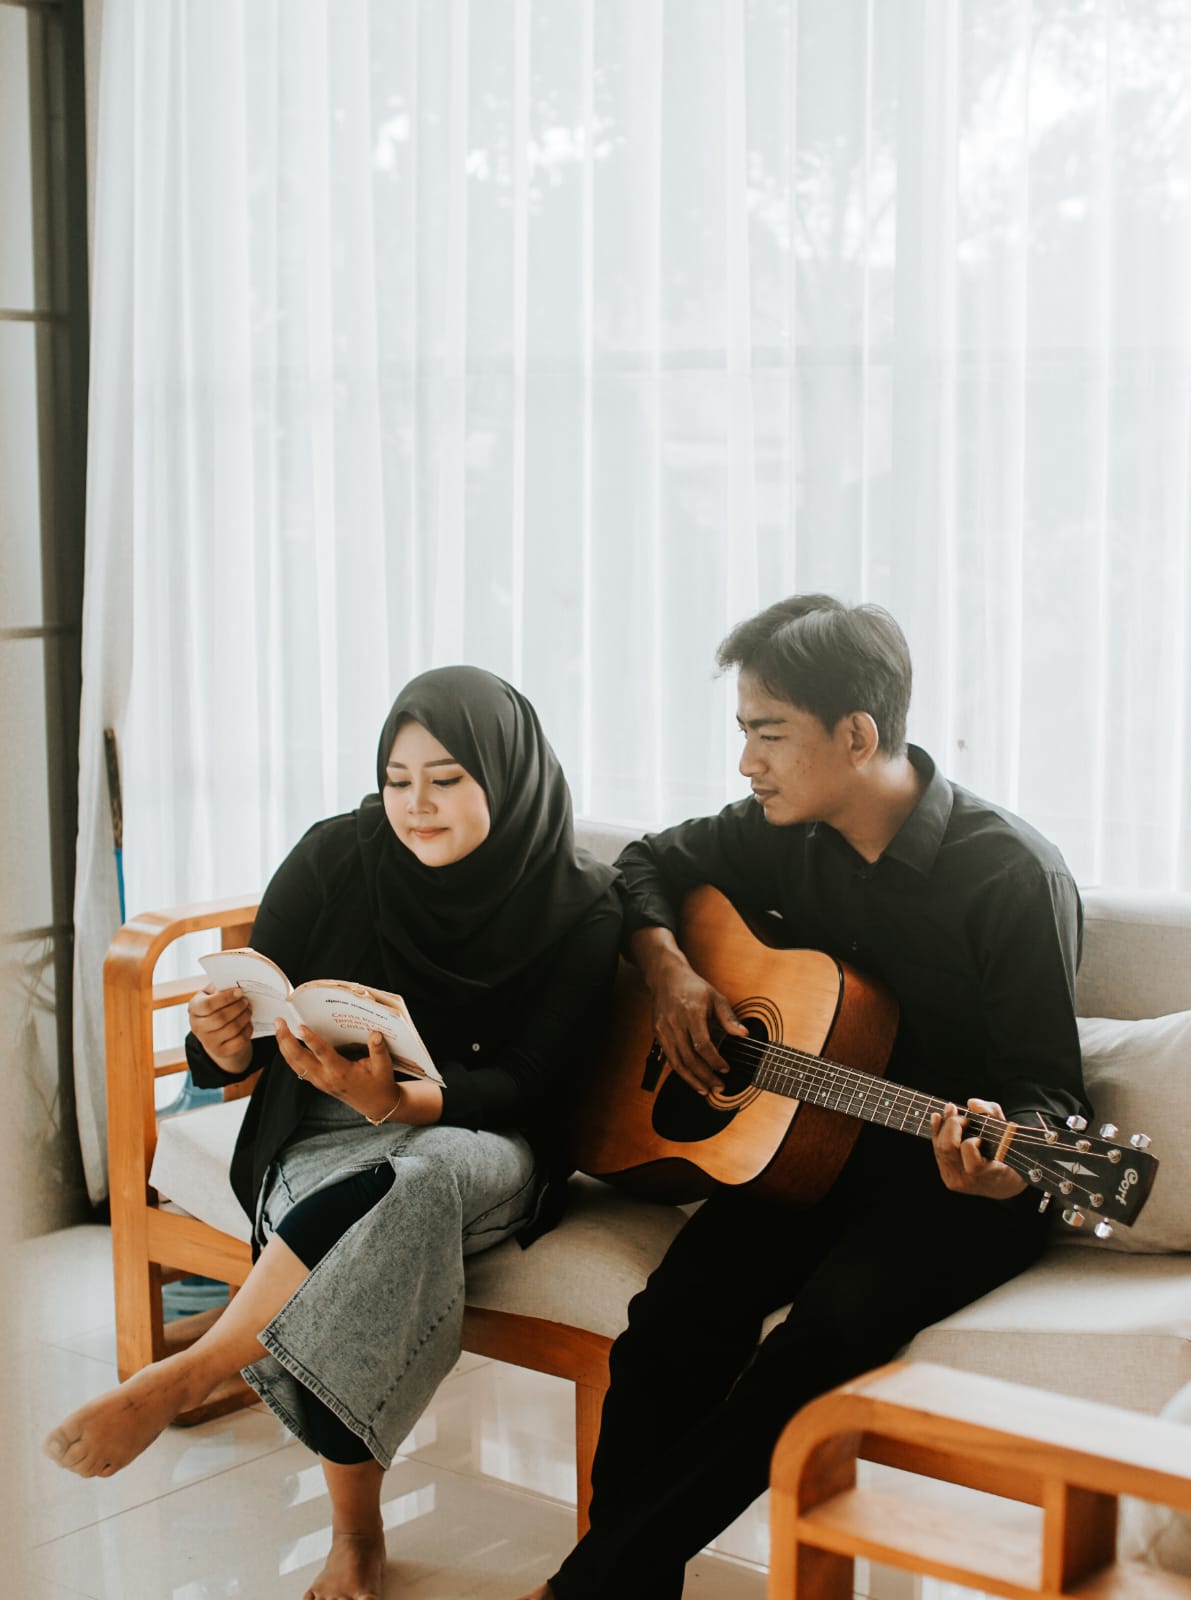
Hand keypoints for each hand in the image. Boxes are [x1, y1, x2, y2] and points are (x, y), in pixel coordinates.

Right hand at [187, 985, 253, 1073]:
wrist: (216, 1031)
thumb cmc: (217, 1006)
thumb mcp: (213, 993)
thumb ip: (220, 987)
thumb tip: (235, 984)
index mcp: (194, 1008)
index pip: (207, 1005)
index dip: (225, 998)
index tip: (239, 992)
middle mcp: (197, 1026)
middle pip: (220, 1018)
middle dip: (237, 1008)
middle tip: (246, 1001)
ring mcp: (208, 1041)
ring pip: (231, 1029)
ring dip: (244, 1017)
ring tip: (249, 1009)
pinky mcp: (221, 1051)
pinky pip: (239, 1041)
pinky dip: (247, 1030)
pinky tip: (249, 1022)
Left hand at [273, 1020, 408, 1123]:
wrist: (376, 1105)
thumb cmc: (380, 1084)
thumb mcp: (384, 1067)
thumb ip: (379, 1050)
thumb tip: (375, 1033)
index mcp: (341, 1073)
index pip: (322, 1054)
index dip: (310, 1040)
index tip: (300, 1026)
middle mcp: (326, 1078)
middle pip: (299, 1059)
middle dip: (286, 1040)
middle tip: (279, 1021)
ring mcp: (319, 1081)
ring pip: (294, 1064)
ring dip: (284, 1046)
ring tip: (279, 1028)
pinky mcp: (318, 1082)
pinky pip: (298, 1068)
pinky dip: (289, 1055)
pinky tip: (286, 1043)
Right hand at [635, 936, 748, 1096]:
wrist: (666, 977)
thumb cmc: (693, 987)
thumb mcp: (716, 997)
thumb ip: (729, 1018)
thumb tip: (744, 1035)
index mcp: (691, 1012)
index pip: (703, 1044)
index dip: (715, 1060)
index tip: (726, 1069)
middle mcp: (675, 1022)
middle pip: (689, 1058)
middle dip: (705, 1076)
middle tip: (719, 1087)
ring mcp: (663, 1029)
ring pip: (676, 1062)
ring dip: (691, 1079)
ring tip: (705, 1090)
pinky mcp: (657, 1034)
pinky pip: (669, 1058)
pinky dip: (680, 1071)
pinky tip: (691, 1079)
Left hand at [930, 1098, 1026, 1199]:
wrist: (1004, 1183)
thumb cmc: (1009, 1153)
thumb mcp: (1009, 1132)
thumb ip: (992, 1113)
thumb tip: (971, 1104)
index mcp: (989, 1176)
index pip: (973, 1163)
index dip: (972, 1145)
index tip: (980, 1137)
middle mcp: (969, 1182)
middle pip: (948, 1149)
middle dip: (952, 1125)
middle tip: (963, 1116)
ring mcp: (956, 1181)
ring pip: (939, 1149)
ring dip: (942, 1126)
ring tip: (950, 1109)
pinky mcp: (947, 1178)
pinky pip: (937, 1153)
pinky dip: (937, 1133)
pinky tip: (937, 1118)